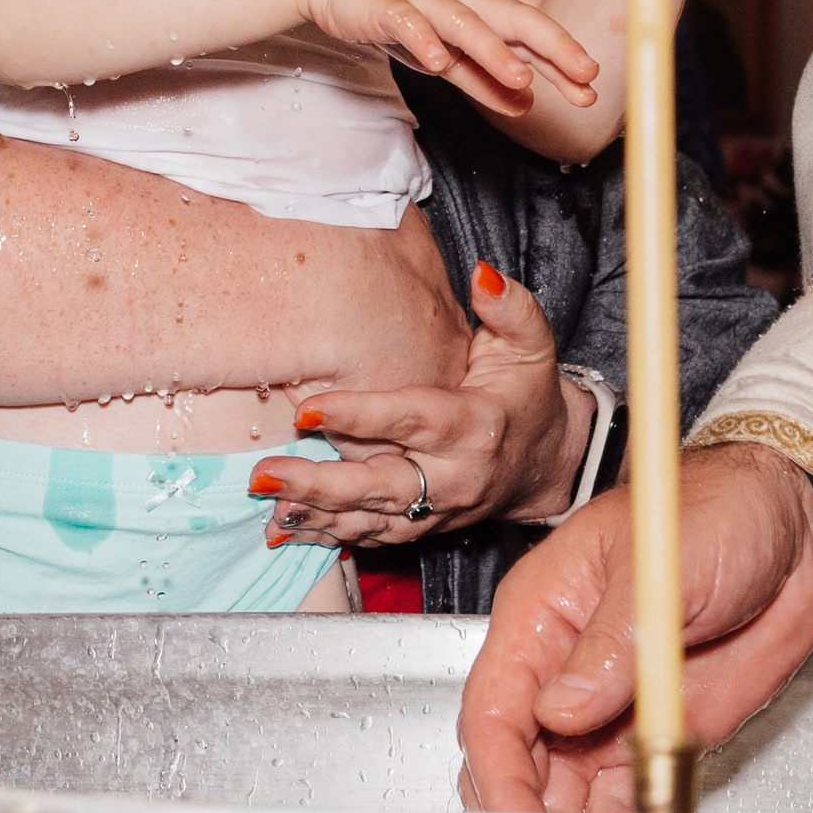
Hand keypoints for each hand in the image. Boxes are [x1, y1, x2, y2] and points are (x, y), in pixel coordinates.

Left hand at [250, 261, 593, 547]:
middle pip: (382, 483)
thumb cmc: (528, 392)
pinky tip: (284, 531)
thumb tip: (481, 275)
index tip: (306, 410)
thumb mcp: (530, 345)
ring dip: (316, 516)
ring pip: (371, 519)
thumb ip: (509, 308)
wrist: (547, 461)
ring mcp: (437, 509)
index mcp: (474, 426)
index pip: (411, 420)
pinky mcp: (424, 528)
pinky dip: (328, 537)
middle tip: (265, 472)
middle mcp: (454, 476)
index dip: (358, 416)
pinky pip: (373, 538)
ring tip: (266, 507)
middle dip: (321, 482)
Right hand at [303, 0, 598, 118]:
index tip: (592, 88)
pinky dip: (423, 41)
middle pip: (512, 18)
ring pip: (464, 23)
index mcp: (475, 11)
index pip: (529, 33)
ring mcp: (421, 0)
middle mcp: (457, 1)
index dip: (561, 58)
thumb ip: (481, 78)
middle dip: (552, 45)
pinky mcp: (384, 6)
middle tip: (585, 74)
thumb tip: (527, 104)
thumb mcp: (441, 52)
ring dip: (494, 50)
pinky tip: (436, 63)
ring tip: (522, 78)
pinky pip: (407, 24)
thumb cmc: (394, 13)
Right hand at [455, 441, 812, 812]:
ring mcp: (606, 704)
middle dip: (523, 811)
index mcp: (541, 613)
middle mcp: (562, 665)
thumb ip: (608, 644)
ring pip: (560, 785)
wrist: (788, 525)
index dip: (499, 771)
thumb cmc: (711, 511)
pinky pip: (618, 792)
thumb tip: (559, 711)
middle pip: (515, 756)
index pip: (493, 706)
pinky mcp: (652, 730)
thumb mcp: (658, 567)